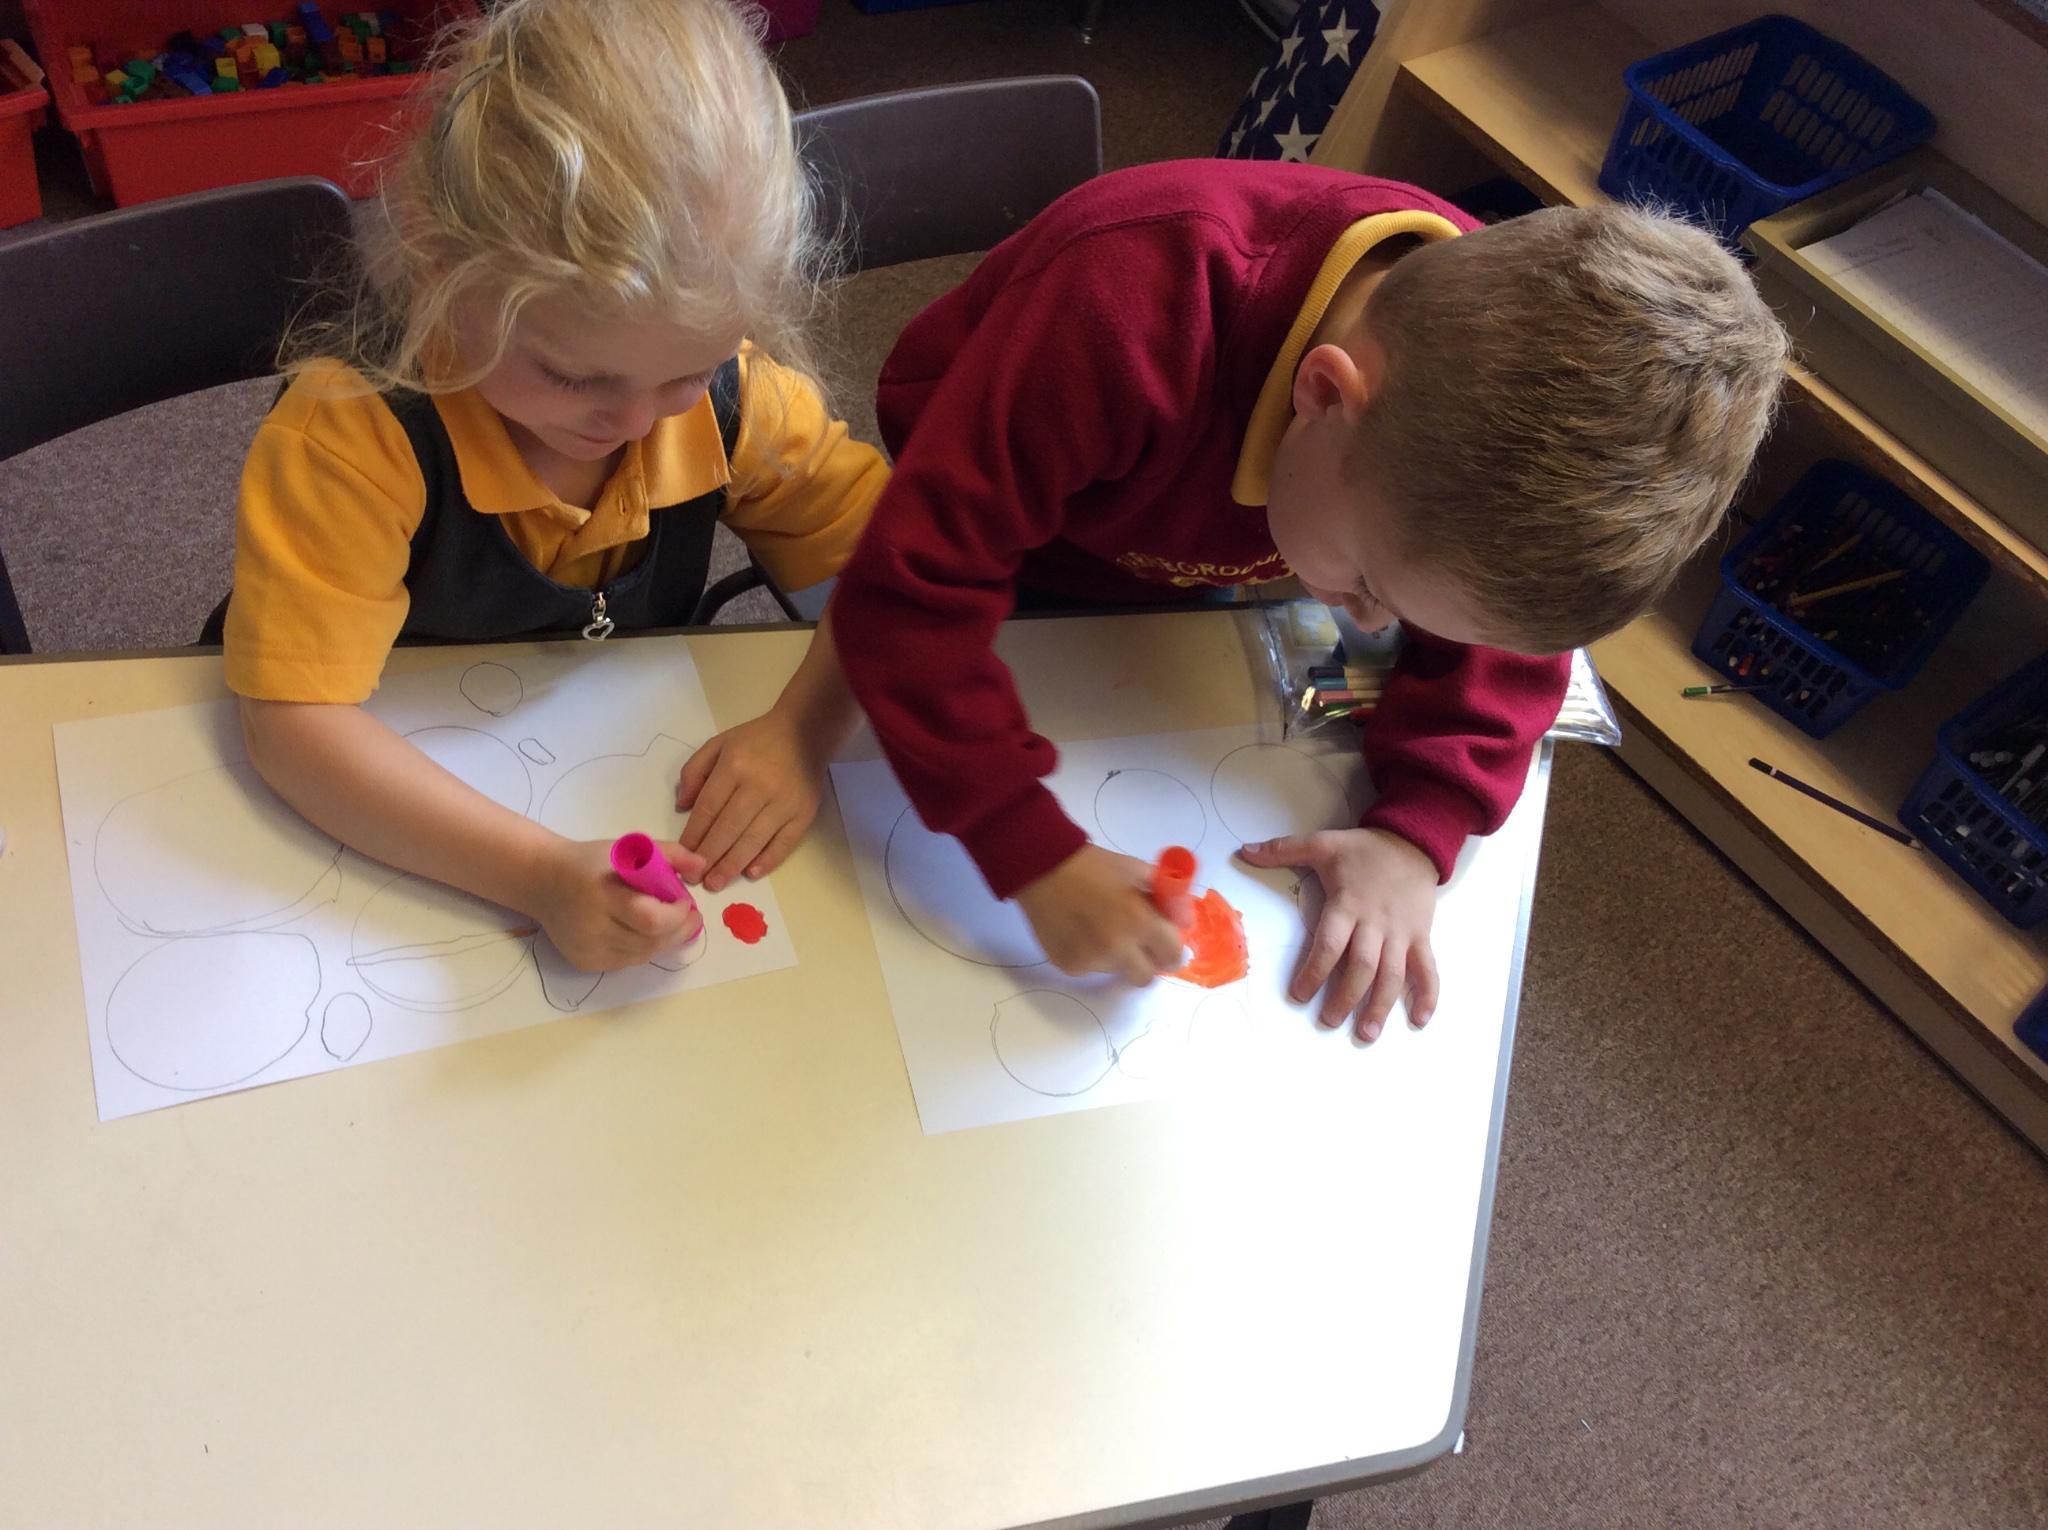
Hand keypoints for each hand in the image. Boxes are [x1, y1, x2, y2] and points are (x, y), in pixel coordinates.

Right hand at [526, 836, 705, 972]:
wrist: (543, 881)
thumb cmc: (591, 862)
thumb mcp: (628, 849)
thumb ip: (669, 854)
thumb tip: (702, 866)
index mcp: (603, 894)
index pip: (650, 919)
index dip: (676, 916)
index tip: (685, 902)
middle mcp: (592, 927)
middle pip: (650, 942)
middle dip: (678, 931)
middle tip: (689, 916)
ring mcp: (587, 949)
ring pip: (642, 956)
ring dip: (663, 941)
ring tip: (667, 921)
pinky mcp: (584, 962)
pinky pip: (626, 962)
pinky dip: (641, 949)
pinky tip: (641, 932)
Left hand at [676, 707, 826, 890]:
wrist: (804, 733)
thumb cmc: (756, 741)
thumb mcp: (718, 744)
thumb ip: (694, 771)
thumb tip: (682, 806)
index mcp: (734, 766)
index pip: (708, 809)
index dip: (694, 835)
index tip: (683, 855)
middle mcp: (758, 786)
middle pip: (728, 829)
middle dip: (709, 857)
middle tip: (695, 878)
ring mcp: (783, 802)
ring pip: (753, 840)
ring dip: (732, 865)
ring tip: (716, 882)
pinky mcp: (803, 814)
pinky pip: (784, 843)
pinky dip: (768, 860)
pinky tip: (751, 873)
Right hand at [1014, 844, 1190, 985]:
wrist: (1042, 868)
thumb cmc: (1095, 866)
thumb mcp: (1138, 871)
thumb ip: (1166, 899)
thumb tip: (1183, 923)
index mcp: (1139, 921)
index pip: (1172, 956)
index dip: (1173, 951)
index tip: (1167, 946)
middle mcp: (1116, 948)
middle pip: (1146, 977)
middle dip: (1147, 963)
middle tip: (1139, 946)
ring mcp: (1090, 961)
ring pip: (1116, 972)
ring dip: (1117, 958)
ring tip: (1101, 929)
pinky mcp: (1068, 966)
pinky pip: (1090, 968)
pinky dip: (1091, 955)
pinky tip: (1080, 931)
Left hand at [1237, 827, 1438, 1040]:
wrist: (1414, 840)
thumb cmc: (1364, 849)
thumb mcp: (1323, 843)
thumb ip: (1283, 849)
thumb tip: (1245, 851)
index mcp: (1348, 906)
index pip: (1330, 945)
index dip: (1314, 972)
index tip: (1299, 995)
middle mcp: (1375, 924)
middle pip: (1362, 967)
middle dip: (1345, 998)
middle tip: (1328, 1021)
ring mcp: (1402, 933)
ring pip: (1393, 975)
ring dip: (1380, 1007)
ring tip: (1366, 1034)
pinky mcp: (1422, 936)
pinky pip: (1428, 969)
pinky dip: (1427, 995)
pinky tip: (1418, 1020)